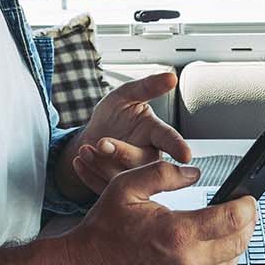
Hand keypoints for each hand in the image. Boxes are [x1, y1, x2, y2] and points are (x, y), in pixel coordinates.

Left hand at [59, 71, 188, 199]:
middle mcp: (148, 156)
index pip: (169, 139)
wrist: (94, 135)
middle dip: (122, 152)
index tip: (185, 154)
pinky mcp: (115, 186)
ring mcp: (132, 174)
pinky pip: (104, 186)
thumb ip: (147, 86)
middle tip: (102, 142)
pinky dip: (88, 174)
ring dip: (101, 163)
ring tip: (85, 150)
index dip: (178, 146)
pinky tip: (80, 160)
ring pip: (123, 176)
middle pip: (142, 161)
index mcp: (156, 134)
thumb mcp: (127, 95)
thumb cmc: (115, 115)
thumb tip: (171, 77)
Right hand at [65, 160, 256, 264]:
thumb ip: (164, 174)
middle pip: (238, 244)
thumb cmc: (102, 231)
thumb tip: (194, 173)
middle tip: (244, 212)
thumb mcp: (127, 187)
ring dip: (232, 247)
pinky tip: (199, 253)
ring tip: (225, 231)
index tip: (249, 198)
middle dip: (247, 225)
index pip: (233, 220)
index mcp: (176, 233)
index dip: (247, 206)